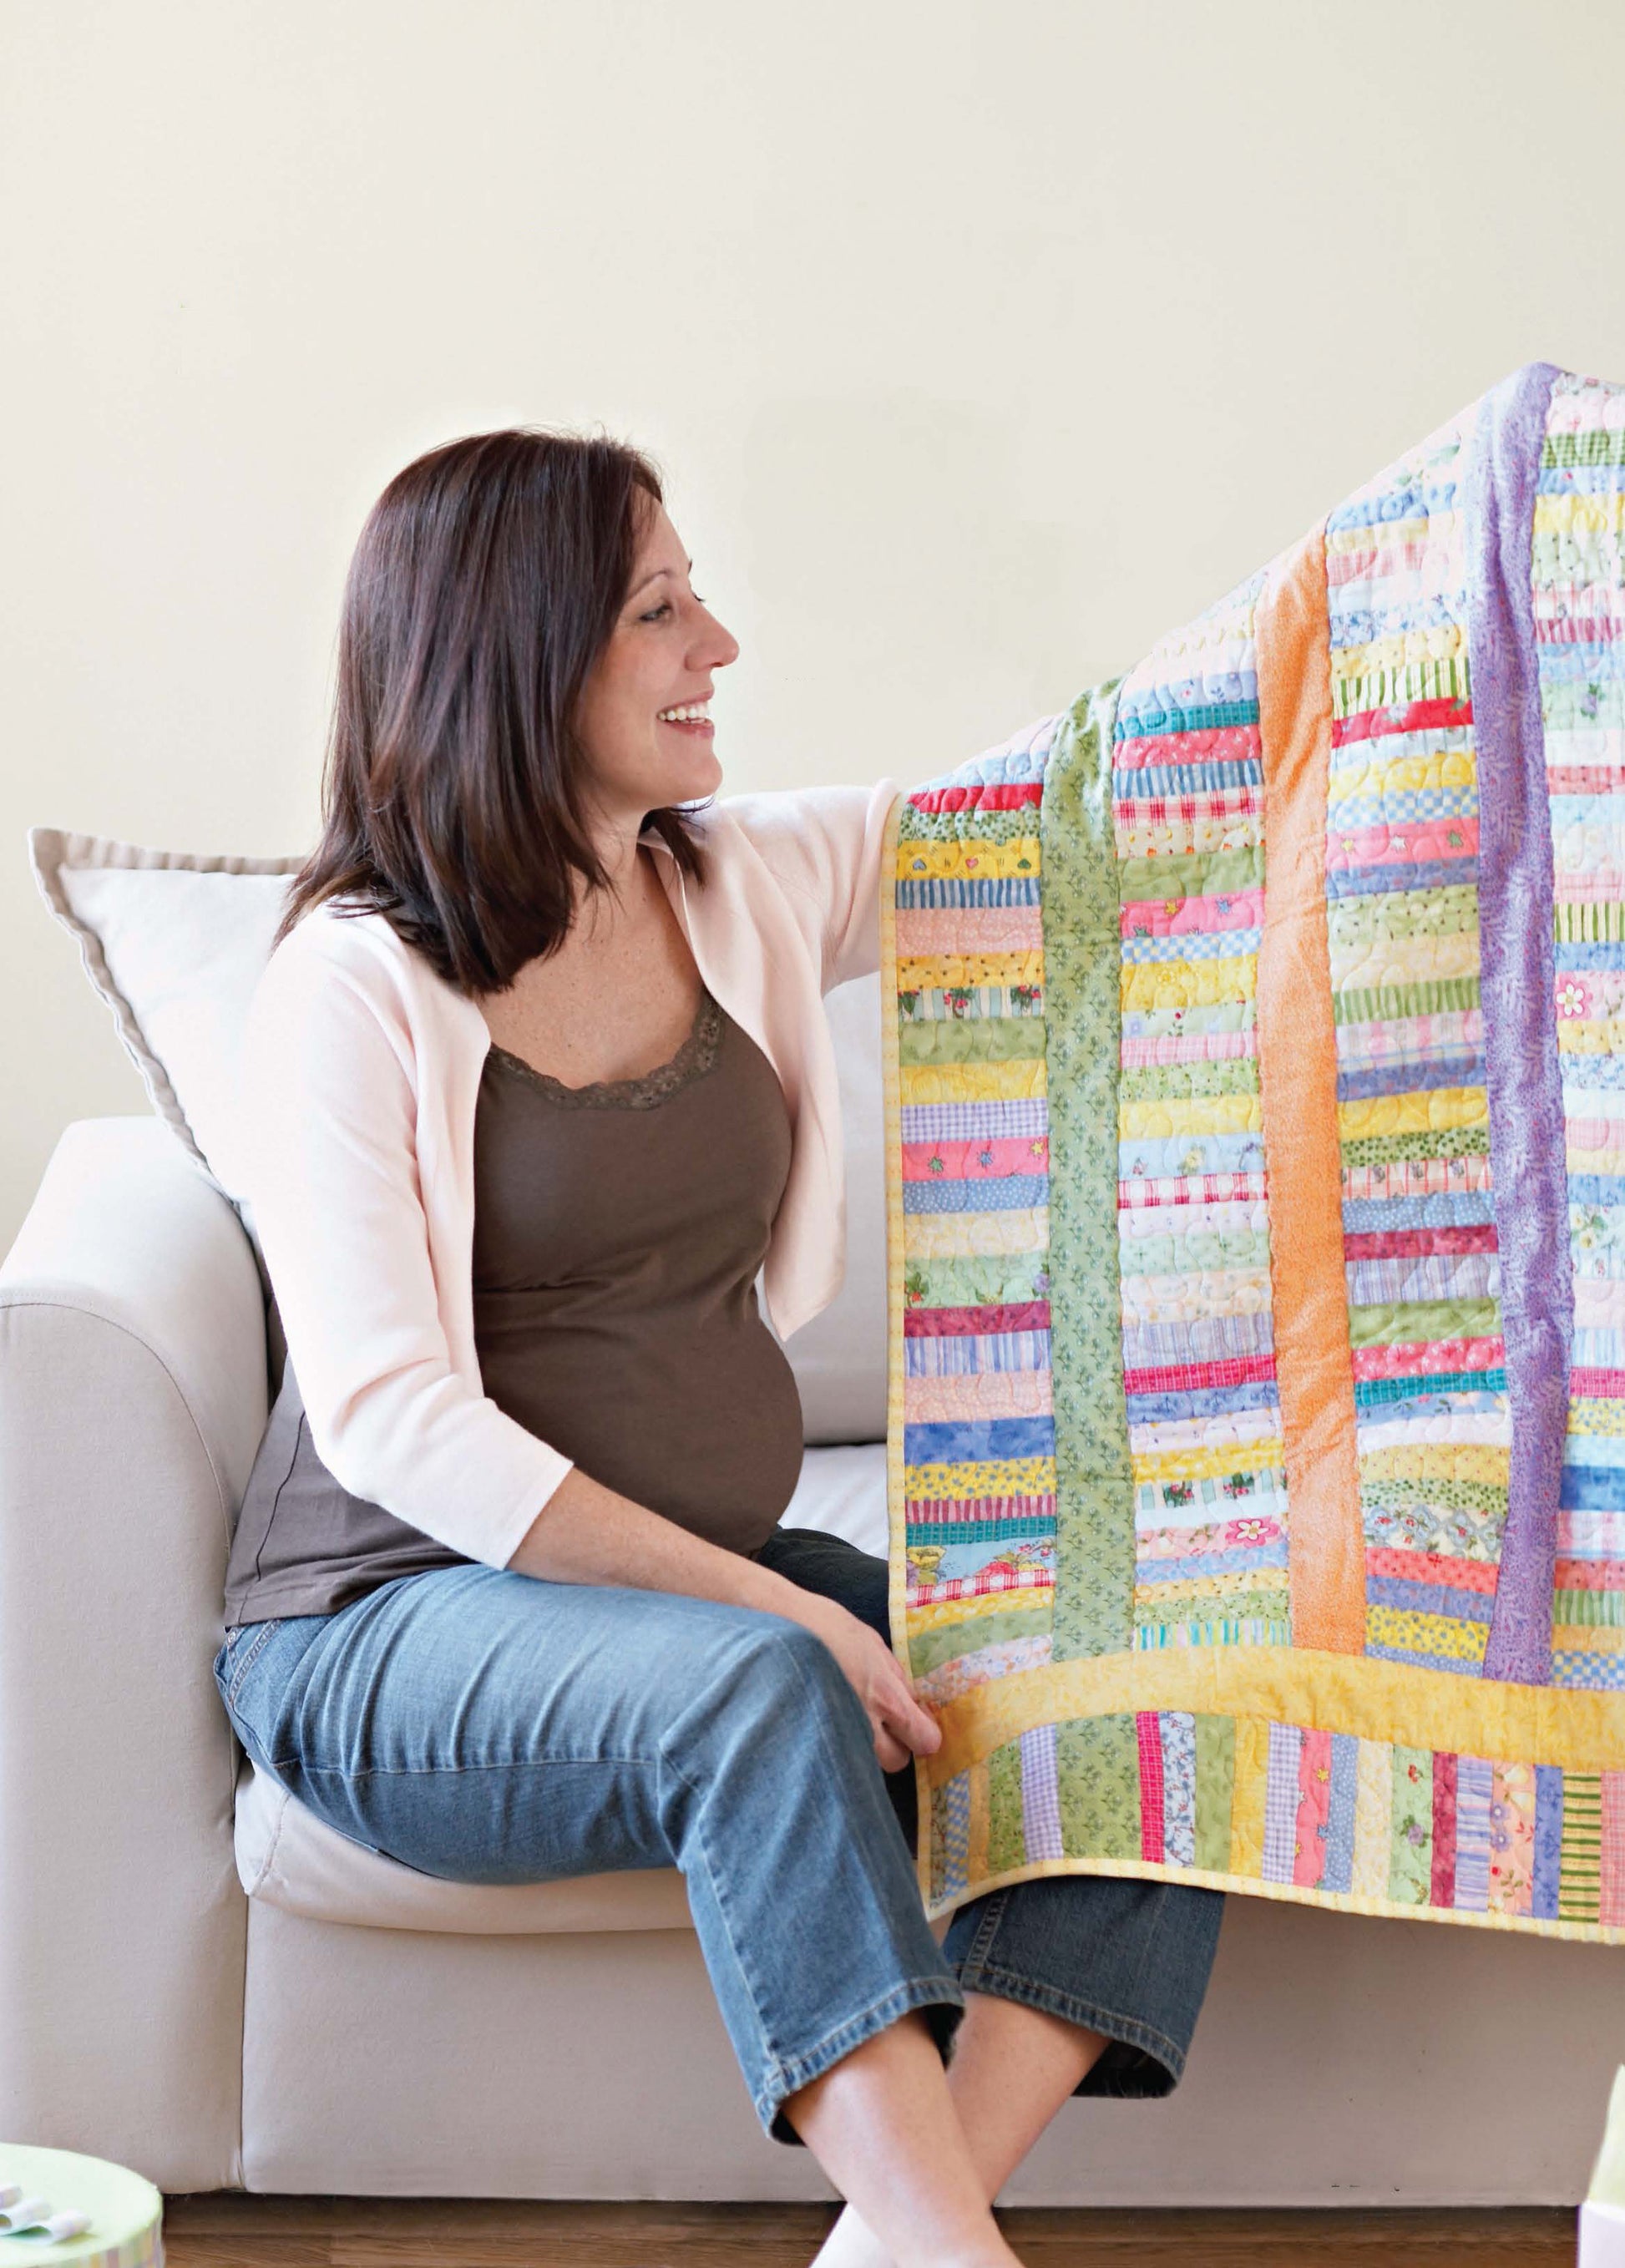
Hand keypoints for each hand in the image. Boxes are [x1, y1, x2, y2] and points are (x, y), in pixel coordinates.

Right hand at [790, 1594, 941, 1772]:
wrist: (777, 1628)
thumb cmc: (825, 1626)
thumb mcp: (871, 1643)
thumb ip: (894, 1676)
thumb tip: (908, 1699)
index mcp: (886, 1697)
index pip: (925, 1741)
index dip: (923, 1733)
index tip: (915, 1721)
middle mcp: (865, 1725)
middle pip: (897, 1762)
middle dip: (894, 1745)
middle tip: (880, 1721)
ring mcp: (837, 1736)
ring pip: (866, 1763)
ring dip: (865, 1747)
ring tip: (850, 1718)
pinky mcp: (811, 1740)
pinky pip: (838, 1756)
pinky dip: (839, 1744)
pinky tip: (828, 1720)